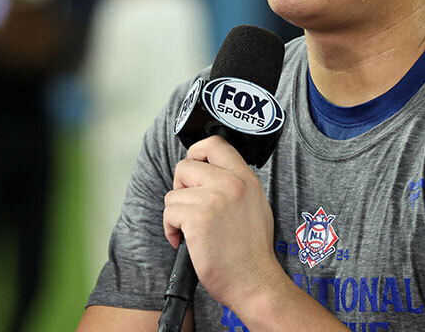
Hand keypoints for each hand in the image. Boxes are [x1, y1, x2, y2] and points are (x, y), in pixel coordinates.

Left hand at [163, 135, 283, 310]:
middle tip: (190, 207)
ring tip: (192, 231)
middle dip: (181, 187)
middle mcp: (231, 183)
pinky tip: (185, 241)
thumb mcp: (255, 204)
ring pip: (173, 194)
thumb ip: (235, 184)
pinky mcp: (198, 218)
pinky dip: (171, 230)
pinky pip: (169, 213)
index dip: (196, 153)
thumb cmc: (252, 250)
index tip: (193, 171)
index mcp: (246, 177)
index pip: (215, 143)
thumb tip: (208, 174)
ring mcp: (214, 199)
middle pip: (186, 165)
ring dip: (176, 214)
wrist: (254, 280)